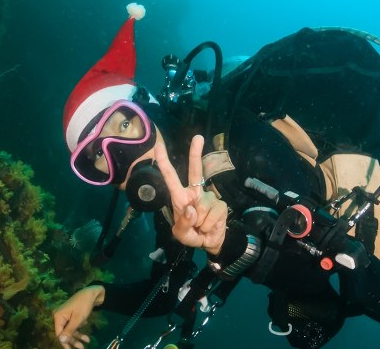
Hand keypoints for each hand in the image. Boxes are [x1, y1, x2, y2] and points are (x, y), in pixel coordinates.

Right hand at [53, 285, 103, 348]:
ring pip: (70, 330)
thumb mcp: (77, 319)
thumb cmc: (84, 305)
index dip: (65, 342)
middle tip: (82, 347)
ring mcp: (66, 315)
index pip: (59, 333)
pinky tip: (86, 331)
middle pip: (65, 332)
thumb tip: (61, 340)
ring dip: (78, 336)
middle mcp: (60, 316)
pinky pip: (73, 325)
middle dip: (73, 340)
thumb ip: (69, 331)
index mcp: (58, 316)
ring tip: (87, 340)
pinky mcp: (71, 315)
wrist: (92, 293)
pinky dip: (79, 329)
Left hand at [155, 135, 227, 254]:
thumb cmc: (191, 235)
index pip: (171, 178)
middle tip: (198, 137)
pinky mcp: (220, 205)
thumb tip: (191, 209)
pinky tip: (210, 226)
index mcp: (180, 197)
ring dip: (201, 222)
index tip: (159, 146)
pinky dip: (210, 224)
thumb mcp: (181, 235)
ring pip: (203, 205)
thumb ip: (182, 224)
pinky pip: (214, 214)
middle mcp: (194, 193)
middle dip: (195, 153)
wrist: (210, 243)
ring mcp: (208, 197)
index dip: (164, 162)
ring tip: (201, 226)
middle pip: (195, 171)